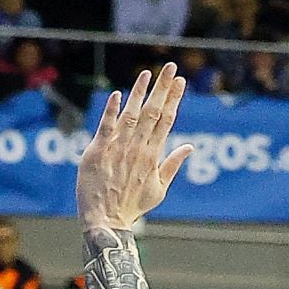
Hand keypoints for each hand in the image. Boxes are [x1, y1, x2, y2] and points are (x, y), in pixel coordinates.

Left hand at [76, 63, 192, 232]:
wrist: (106, 221)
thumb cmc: (132, 206)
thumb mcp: (159, 190)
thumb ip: (173, 165)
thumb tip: (190, 147)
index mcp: (153, 156)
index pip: (166, 121)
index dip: (173, 99)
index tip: (180, 81)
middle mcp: (138, 149)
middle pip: (153, 113)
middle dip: (162, 88)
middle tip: (171, 67)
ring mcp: (118, 149)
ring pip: (132, 115)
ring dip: (140, 92)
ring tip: (148, 73)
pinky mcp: (98, 151)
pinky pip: (106, 127)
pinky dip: (112, 110)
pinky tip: (119, 94)